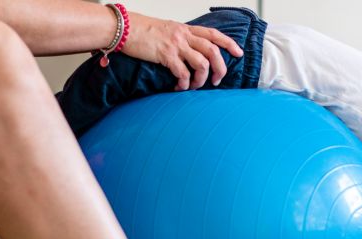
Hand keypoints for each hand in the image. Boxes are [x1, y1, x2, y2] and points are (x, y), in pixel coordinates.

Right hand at [123, 13, 243, 90]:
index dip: (229, 44)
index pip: (214, 34)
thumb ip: (180, 39)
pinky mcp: (166, 55)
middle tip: (218, 81)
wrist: (123, 28)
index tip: (238, 53)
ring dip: (202, 80)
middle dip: (220, 68)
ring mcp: (176, 45)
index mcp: (186, 29)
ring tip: (195, 87)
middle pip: (213, 51)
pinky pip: (183, 73)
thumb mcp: (166, 30)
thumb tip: (189, 52)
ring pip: (202, 64)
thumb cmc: (142, 31)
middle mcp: (184, 35)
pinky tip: (179, 88)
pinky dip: (185, 84)